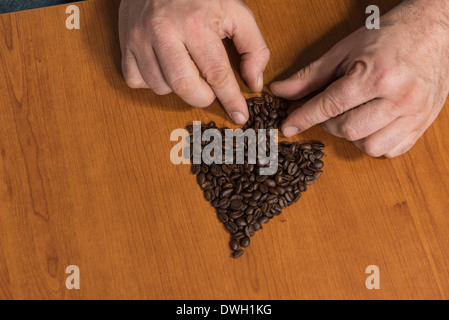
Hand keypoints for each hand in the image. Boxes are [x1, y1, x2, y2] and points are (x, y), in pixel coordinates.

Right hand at [119, 0, 269, 123]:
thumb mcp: (235, 12)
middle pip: (185, 86)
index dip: (231, 99)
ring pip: (161, 87)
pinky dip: (152, 81)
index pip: (217, 73)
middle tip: (210, 92)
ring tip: (187, 69)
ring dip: (178, 88)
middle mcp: (165, 32)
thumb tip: (253, 82)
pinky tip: (164, 67)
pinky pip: (137, 81)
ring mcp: (140, 39)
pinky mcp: (125, 44)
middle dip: (203, 98)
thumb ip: (253, 47)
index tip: (239, 116)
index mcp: (196, 23)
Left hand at [271, 0, 448, 157]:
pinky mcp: (423, 124)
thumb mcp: (344, 51)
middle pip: (348, 129)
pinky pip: (391, 150)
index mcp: (377, 75)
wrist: (433, 30)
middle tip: (329, 110)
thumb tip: (279, 91)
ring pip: (369, 145)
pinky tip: (371, 125)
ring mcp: (415, 113)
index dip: (304, 117)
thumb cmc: (387, 36)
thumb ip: (310, 76)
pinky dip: (374, 143)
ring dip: (352, 135)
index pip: (330, 106)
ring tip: (352, 115)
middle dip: (329, 123)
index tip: (287, 126)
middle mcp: (399, 97)